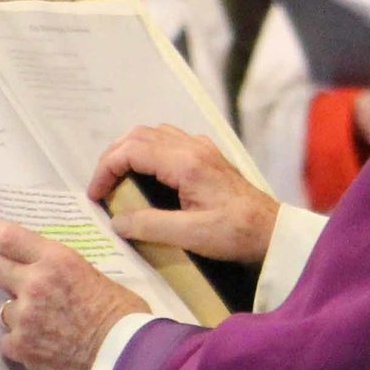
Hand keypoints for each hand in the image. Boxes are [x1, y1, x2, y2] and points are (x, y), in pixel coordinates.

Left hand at [0, 220, 148, 369]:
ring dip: (17, 313)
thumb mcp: (96, 277)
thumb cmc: (124, 316)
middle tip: (19, 284)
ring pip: (2, 308)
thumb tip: (55, 276)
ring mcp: (23, 317)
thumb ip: (66, 272)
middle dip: (5, 274)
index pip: (9, 237)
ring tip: (40, 324)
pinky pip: (7, 340)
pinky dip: (19, 343)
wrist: (127, 359)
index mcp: (56, 259)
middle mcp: (34, 283)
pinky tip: (38, 347)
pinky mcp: (21, 347)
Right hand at [87, 124, 279, 264]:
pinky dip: (146, 150)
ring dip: (128, 150)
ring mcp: (201, 148)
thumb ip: (150, 225)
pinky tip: (145, 174)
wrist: (274, 232)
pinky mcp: (207, 156)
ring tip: (117, 178)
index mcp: (185, 162)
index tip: (96, 195)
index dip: (106, 169)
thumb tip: (117, 222)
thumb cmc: (238, 233)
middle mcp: (192, 147)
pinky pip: (168, 140)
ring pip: (152, 134)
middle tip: (101, 185)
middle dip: (112, 157)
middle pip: (137, 135)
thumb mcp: (191, 235)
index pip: (131, 150)